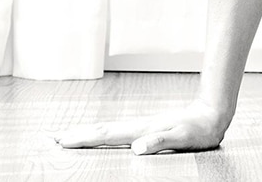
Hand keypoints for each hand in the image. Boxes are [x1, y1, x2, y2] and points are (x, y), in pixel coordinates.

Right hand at [54, 99, 228, 154]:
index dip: (83, 139)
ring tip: (65, 138)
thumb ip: (161, 141)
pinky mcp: (146, 130)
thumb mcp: (183, 138)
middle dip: (75, 135)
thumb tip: (136, 148)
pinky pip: (117, 134)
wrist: (212, 114)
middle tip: (49, 139)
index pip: (107, 135)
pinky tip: (97, 139)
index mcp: (141, 130)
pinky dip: (101, 136)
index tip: (61, 141)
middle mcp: (137, 127)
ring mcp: (140, 127)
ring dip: (84, 134)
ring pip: (107, 131)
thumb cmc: (199, 129)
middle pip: (100, 131)